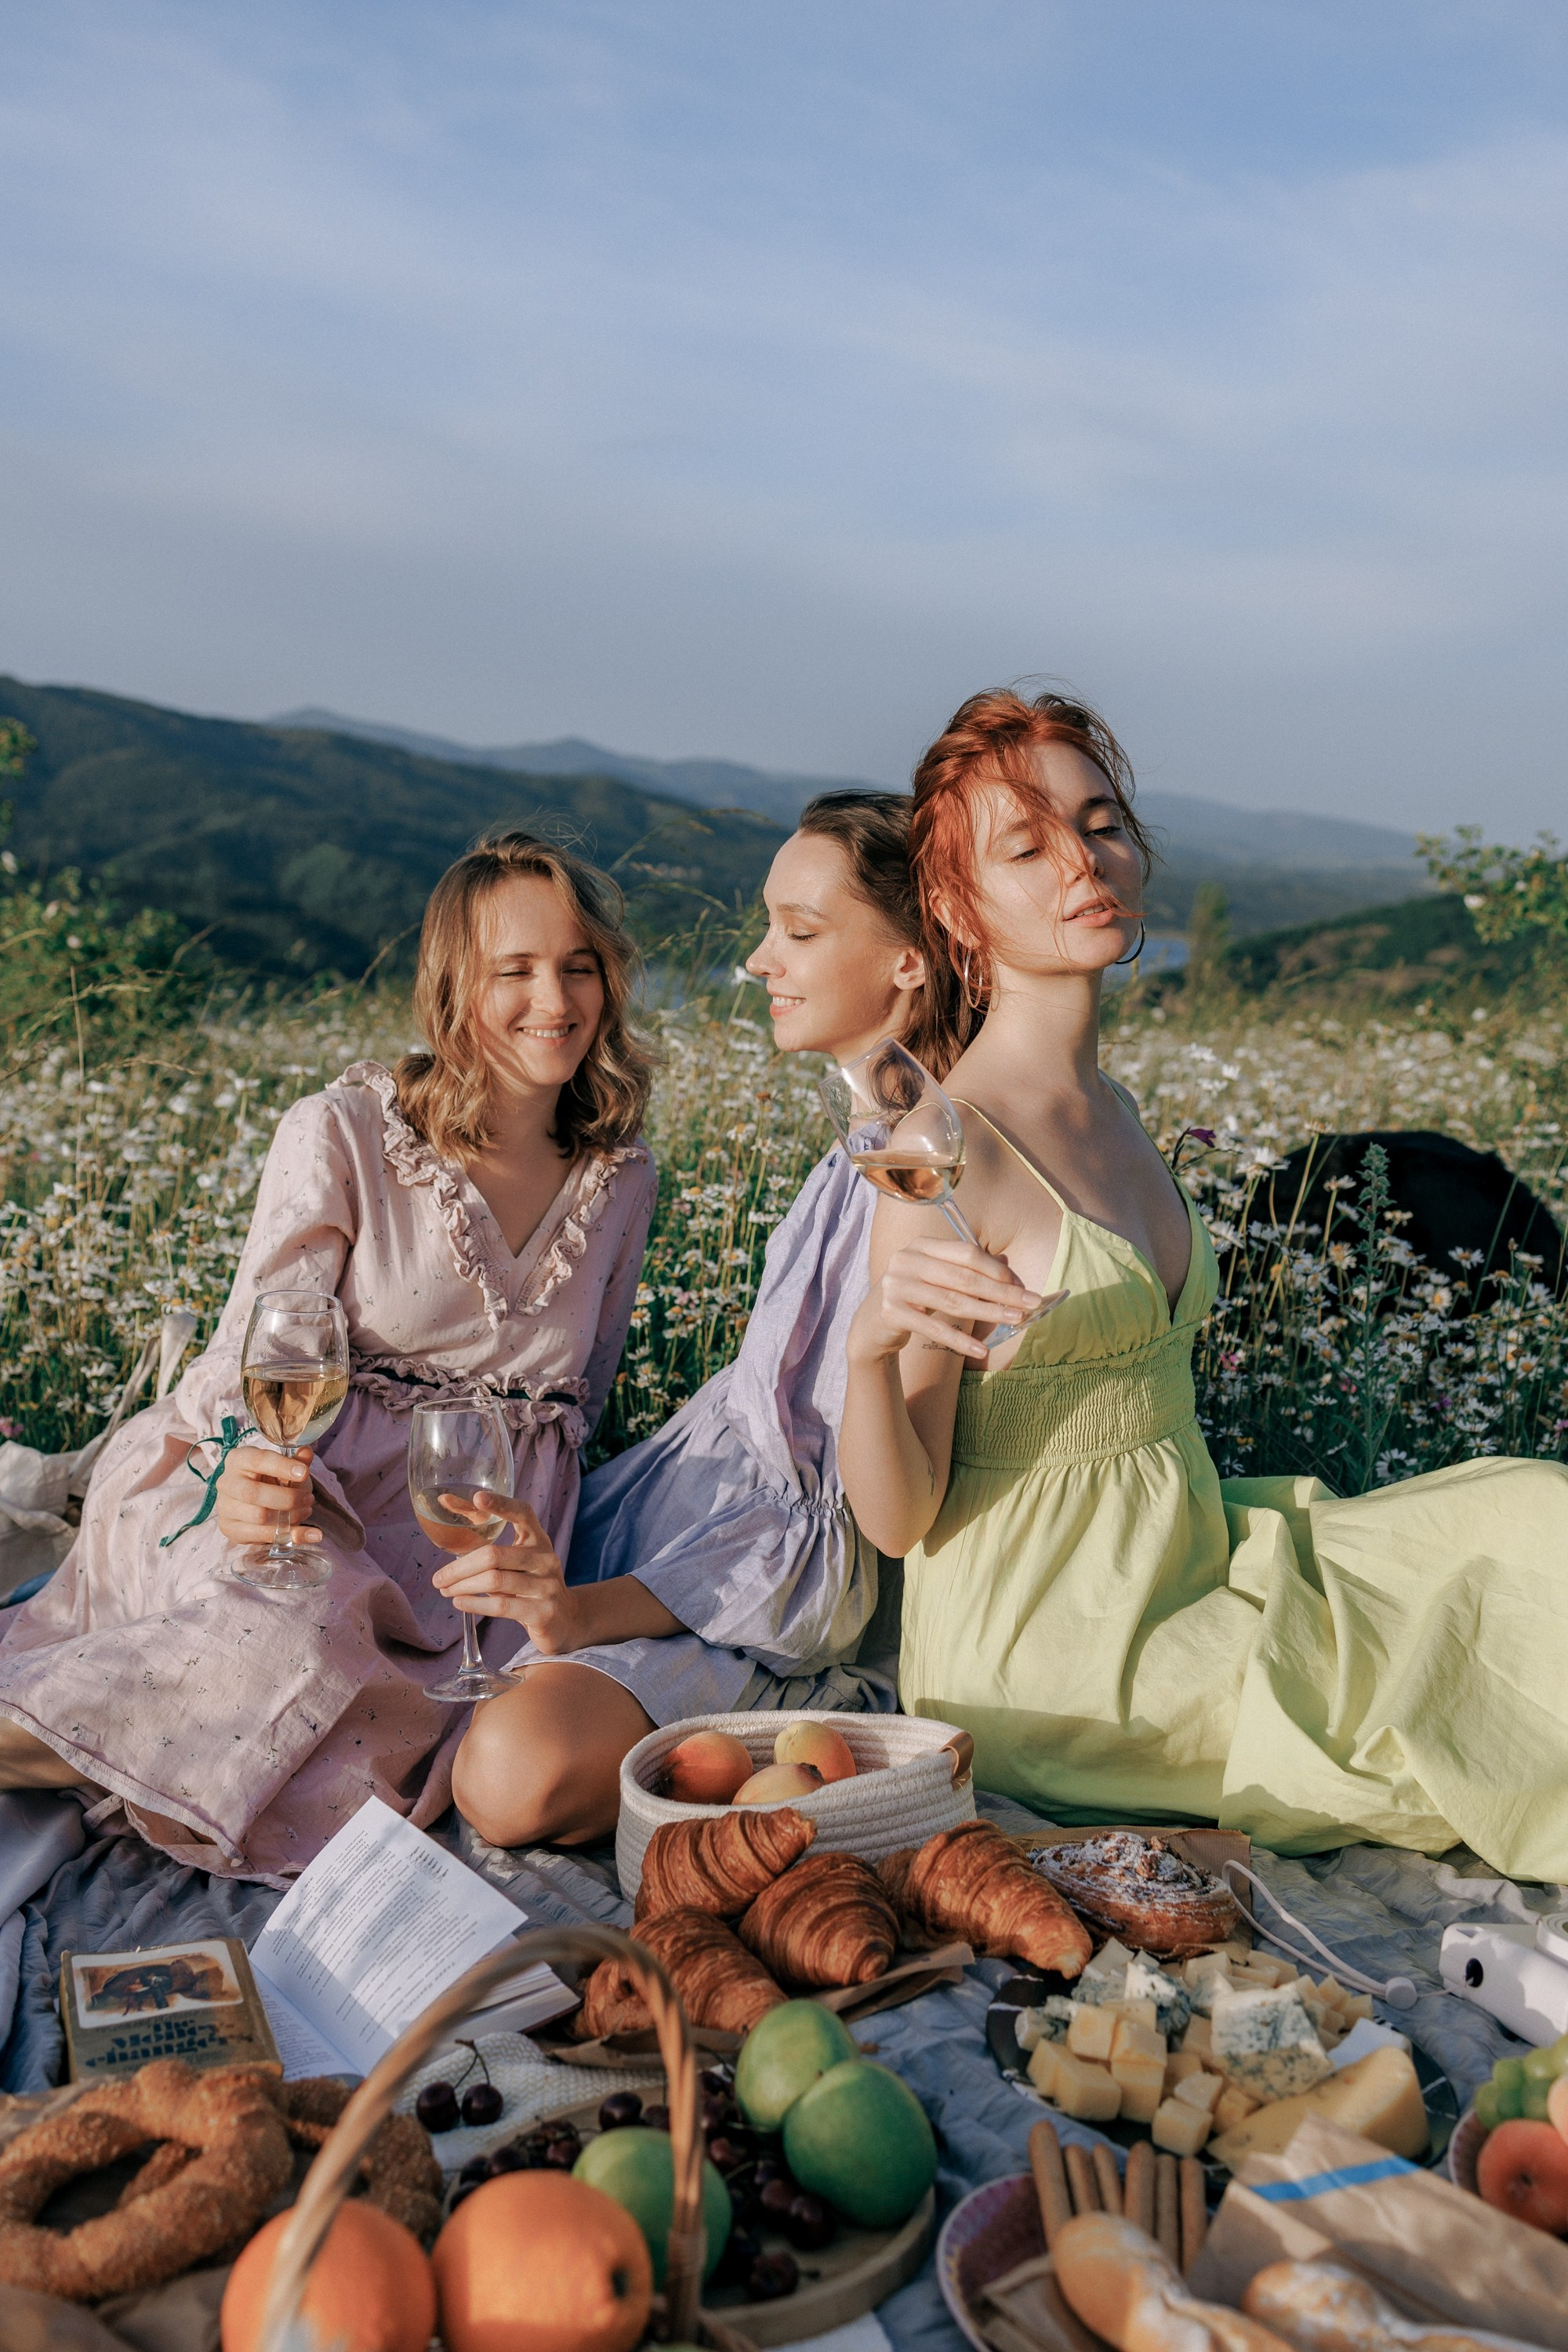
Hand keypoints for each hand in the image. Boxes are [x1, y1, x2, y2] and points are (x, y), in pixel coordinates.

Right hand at [215, 1444, 319, 1546]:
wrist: (254, 1500)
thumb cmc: (268, 1478)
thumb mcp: (284, 1467)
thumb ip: (297, 1461)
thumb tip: (306, 1452)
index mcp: (237, 1459)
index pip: (258, 1461)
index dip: (282, 1466)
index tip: (304, 1472)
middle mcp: (226, 1482)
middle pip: (254, 1493)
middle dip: (288, 1498)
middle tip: (309, 1499)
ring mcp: (225, 1507)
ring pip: (259, 1516)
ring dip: (290, 1517)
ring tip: (306, 1511)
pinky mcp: (230, 1528)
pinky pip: (262, 1536)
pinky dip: (290, 1535)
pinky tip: (309, 1534)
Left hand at [429, 1491, 584, 1654]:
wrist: (563, 1620)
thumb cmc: (528, 1586)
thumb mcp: (515, 1564)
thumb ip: (487, 1550)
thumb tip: (447, 1514)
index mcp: (538, 1540)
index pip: (523, 1513)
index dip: (501, 1504)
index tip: (477, 1498)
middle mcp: (545, 1558)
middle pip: (494, 1555)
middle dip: (459, 1568)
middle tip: (438, 1578)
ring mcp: (547, 1585)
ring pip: (494, 1581)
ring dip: (462, 1587)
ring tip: (445, 1591)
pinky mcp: (543, 1612)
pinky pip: (501, 1607)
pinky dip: (475, 1604)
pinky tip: (459, 1602)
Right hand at [848, 1235, 1041, 1364]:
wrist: (871, 1325)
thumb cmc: (914, 1298)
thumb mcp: (937, 1278)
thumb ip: (967, 1272)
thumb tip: (1011, 1273)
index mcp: (920, 1245)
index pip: (966, 1253)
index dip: (996, 1270)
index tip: (1022, 1286)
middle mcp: (906, 1259)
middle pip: (963, 1278)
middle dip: (1001, 1292)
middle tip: (1030, 1304)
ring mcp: (895, 1285)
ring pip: (952, 1301)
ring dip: (988, 1313)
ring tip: (1015, 1321)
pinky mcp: (891, 1312)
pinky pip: (934, 1328)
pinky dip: (960, 1340)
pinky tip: (981, 1349)